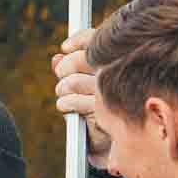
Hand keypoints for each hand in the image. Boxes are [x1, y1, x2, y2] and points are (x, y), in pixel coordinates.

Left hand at [52, 29, 110, 170]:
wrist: (118, 139)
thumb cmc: (104, 106)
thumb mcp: (86, 83)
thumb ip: (71, 67)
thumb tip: (56, 58)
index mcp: (121, 59)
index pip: (97, 39)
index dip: (78, 41)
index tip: (65, 47)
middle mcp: (118, 72)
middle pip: (79, 59)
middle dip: (64, 68)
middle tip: (62, 75)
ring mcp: (110, 91)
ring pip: (72, 81)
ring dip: (63, 89)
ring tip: (65, 94)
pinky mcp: (102, 110)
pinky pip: (72, 101)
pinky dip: (65, 104)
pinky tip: (66, 107)